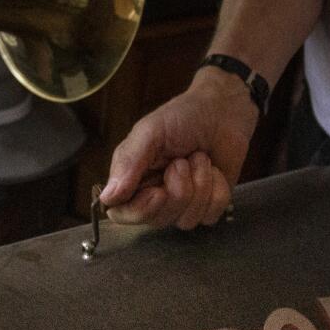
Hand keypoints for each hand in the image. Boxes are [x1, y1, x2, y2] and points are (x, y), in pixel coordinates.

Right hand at [98, 72, 256, 228]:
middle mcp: (155, 195)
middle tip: (182, 161)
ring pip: (186, 220)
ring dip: (199, 185)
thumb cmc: (183, 117)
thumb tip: (107, 197)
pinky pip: (211, 214)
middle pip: (156, 220)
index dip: (139, 210)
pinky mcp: (208, 205)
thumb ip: (128, 162)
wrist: (223, 109)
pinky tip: (215, 170)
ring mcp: (183, 203)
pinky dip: (217, 189)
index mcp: (132, 178)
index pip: (122, 213)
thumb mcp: (150, 132)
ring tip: (199, 158)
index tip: (158, 193)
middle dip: (177, 190)